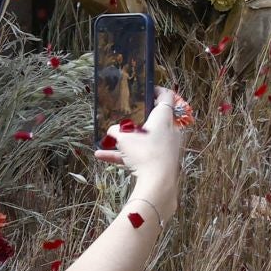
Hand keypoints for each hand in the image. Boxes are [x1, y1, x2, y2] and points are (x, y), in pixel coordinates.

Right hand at [97, 88, 185, 225]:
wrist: (158, 182)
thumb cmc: (145, 152)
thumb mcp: (125, 138)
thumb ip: (116, 131)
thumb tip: (112, 130)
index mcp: (164, 118)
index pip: (167, 97)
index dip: (158, 90)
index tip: (148, 89)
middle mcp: (169, 130)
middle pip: (154, 119)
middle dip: (138, 118)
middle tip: (126, 115)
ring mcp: (166, 146)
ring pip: (144, 139)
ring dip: (125, 141)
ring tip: (105, 143)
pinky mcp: (160, 160)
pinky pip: (141, 154)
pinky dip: (124, 155)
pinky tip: (102, 156)